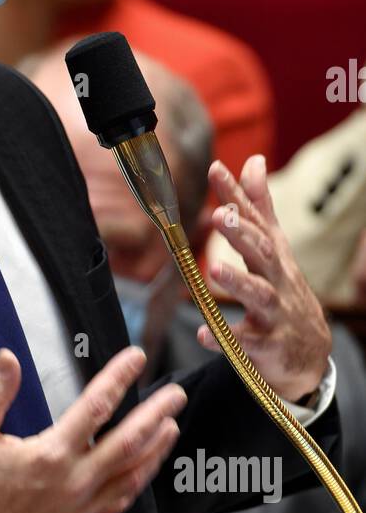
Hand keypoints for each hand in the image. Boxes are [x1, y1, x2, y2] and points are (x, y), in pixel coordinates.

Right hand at [0, 345, 186, 512]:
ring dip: (156, 448)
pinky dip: (139, 481)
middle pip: (129, 441)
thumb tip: (8, 359)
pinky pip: (121, 502)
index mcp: (49, 455)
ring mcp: (81, 508)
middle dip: (156, 413)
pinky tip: (146, 468)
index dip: (119, 377)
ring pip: (132, 474)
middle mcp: (73, 481)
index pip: (95, 407)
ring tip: (171, 425)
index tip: (135, 358)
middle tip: (175, 393)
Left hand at [202, 154, 331, 402]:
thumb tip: (253, 160)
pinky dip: (225, 339)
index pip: (254, 220)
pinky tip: (203, 333)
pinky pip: (247, 343)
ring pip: (259, 295)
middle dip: (243, 234)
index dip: (236, 196)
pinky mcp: (269, 346)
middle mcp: (276, 279)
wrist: (310, 352)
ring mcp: (275, 312)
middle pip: (263, 253)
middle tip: (219, 216)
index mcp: (272, 255)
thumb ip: (259, 207)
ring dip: (237, 282)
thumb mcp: (274, 248)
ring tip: (214, 269)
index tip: (216, 169)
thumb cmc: (283, 291)